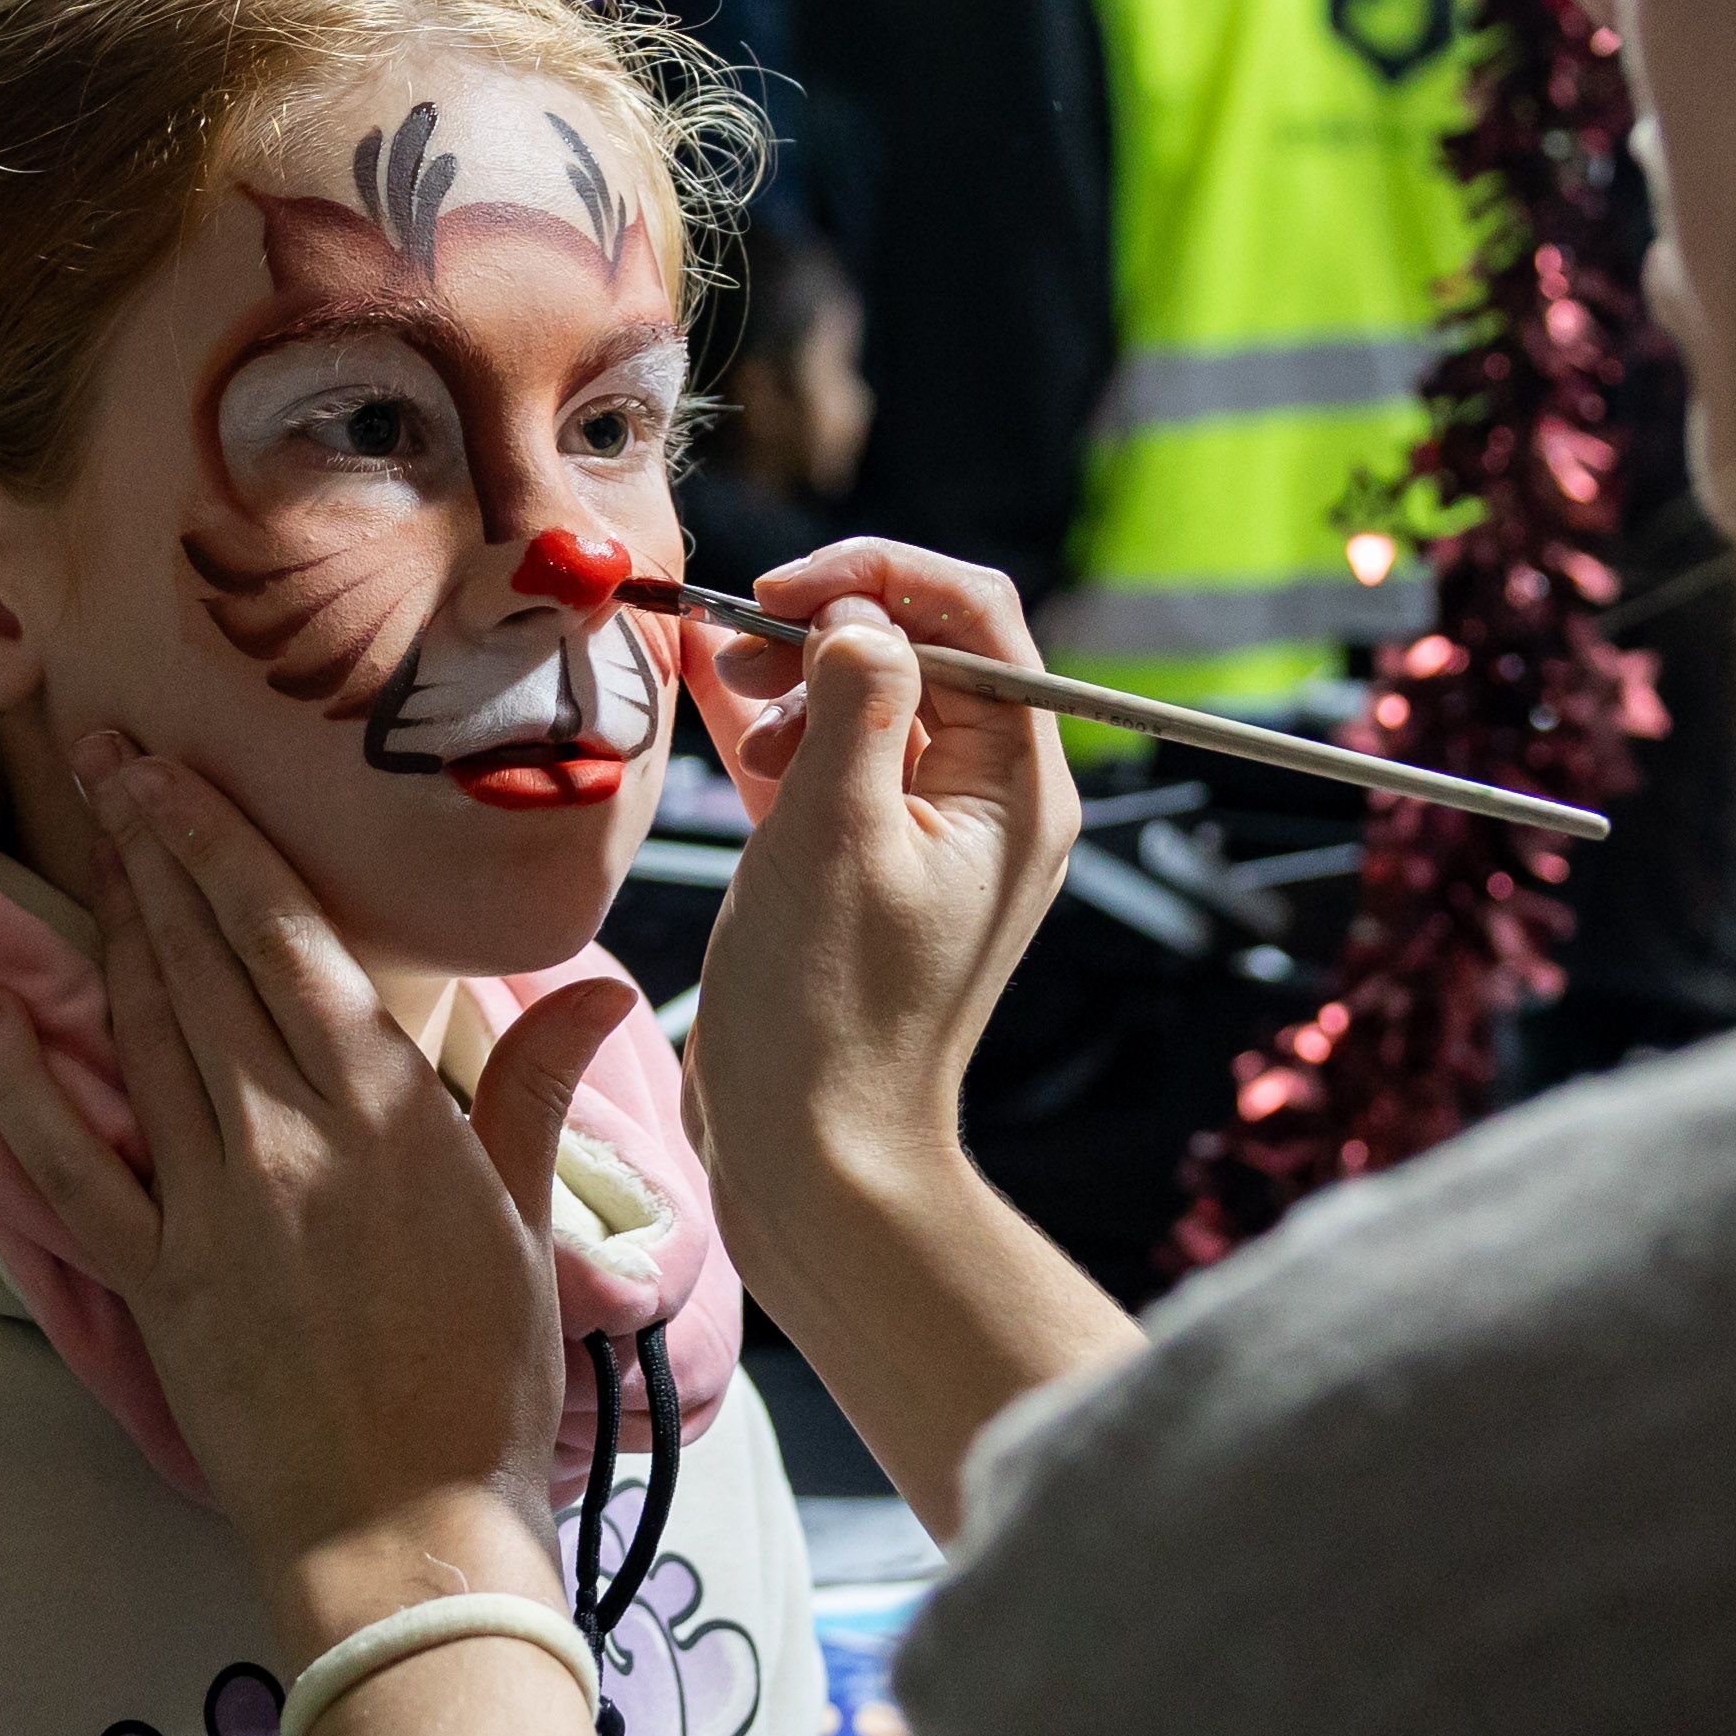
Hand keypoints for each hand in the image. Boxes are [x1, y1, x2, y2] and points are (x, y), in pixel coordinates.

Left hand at [0, 732, 631, 1735]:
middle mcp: (288, 1136)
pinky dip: (26, 1084)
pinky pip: (74, 1163)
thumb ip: (535, 1092)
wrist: (409, 1539)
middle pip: (201, 959)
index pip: (286, 934)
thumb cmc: (486, 1384)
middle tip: (98, 753)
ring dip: (108, 932)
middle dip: (148, 847)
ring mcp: (212, 1205)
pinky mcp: (155, 1278)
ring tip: (82, 842)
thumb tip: (598, 991)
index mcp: (387, 1110)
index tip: (167, 763)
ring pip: (144, 1034)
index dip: (217, 837)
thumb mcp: (528, 1224)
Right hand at [683, 543, 1136, 1528]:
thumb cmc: (831, 1010)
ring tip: (725, 689)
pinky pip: (827, 765)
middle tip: (739, 638)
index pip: (978, 618)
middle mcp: (988, 804)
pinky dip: (773, 729)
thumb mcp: (835, 831)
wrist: (815, 1157)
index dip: (880, 578)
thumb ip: (850, 703)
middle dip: (826, 624)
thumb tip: (854, 619)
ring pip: (864, 704)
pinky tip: (716, 705)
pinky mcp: (860, 871)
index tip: (786, 589)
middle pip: (921, 652)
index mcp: (1020, 787)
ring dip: (792, 675)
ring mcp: (924, 838)